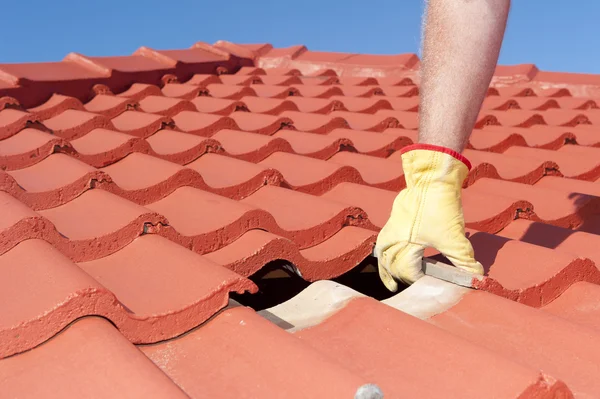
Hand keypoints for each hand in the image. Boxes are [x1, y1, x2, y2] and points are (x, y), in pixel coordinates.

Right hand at [374, 144, 483, 291]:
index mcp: (406, 244)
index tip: (423, 283)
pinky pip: (386, 234)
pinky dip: (387, 245)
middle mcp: (394, 236)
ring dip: (385, 264)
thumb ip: (464, 260)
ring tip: (388, 275)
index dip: (414, 279)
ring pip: (382, 248)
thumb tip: (477, 277)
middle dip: (394, 275)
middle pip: (387, 262)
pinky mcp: (396, 213)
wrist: (434, 177)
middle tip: (399, 284)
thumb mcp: (456, 237)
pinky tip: (393, 246)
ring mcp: (393, 223)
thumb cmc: (441, 207)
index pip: (404, 269)